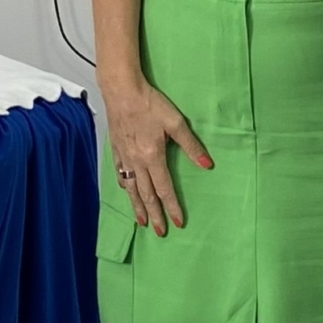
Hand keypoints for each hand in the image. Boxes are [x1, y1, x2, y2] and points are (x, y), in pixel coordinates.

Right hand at [101, 78, 212, 235]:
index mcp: (153, 157)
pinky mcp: (116, 149)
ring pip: (131, 188)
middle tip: (159, 232)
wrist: (121, 90)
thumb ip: (190, 145)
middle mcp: (137, 161)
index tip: (178, 222)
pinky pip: (120, 174)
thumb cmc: (148, 103)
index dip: (172, 207)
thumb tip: (206, 164)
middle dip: (154, 215)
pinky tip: (126, 191)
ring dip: (137, 206)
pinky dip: (124, 186)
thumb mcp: (175, 122)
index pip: (164, 189)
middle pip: (146, 195)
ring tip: (141, 221)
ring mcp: (124, 156)